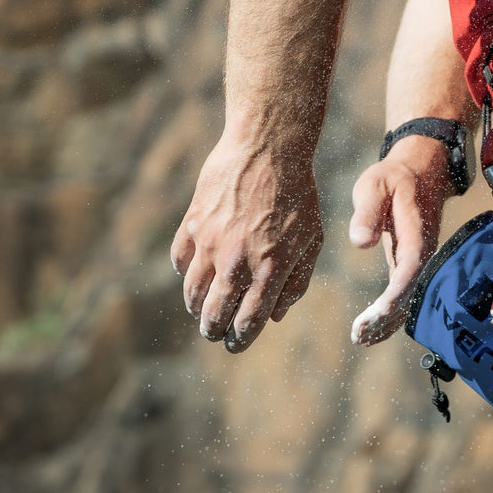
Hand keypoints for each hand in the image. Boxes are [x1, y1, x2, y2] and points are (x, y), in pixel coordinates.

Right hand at [170, 133, 322, 352]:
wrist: (268, 148)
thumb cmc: (298, 195)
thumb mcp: (311, 239)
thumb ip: (295, 281)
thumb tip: (274, 316)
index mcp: (270, 269)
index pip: (248, 323)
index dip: (239, 341)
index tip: (235, 344)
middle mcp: (237, 262)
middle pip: (214, 315)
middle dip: (213, 330)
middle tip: (215, 331)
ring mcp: (210, 243)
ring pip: (192, 293)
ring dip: (196, 307)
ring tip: (203, 307)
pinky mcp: (192, 223)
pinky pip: (180, 261)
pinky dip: (186, 272)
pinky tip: (196, 271)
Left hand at [348, 136, 457, 345]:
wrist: (419, 171)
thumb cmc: (393, 178)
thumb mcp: (374, 185)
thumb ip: (367, 212)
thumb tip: (360, 242)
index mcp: (417, 233)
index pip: (409, 271)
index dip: (393, 297)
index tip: (372, 316)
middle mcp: (424, 253)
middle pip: (411, 294)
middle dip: (387, 319)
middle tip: (359, 335)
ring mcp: (420, 261)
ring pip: (410, 300)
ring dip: (387, 324)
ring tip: (360, 339)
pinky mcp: (411, 265)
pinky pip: (405, 296)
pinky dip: (390, 316)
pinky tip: (371, 331)